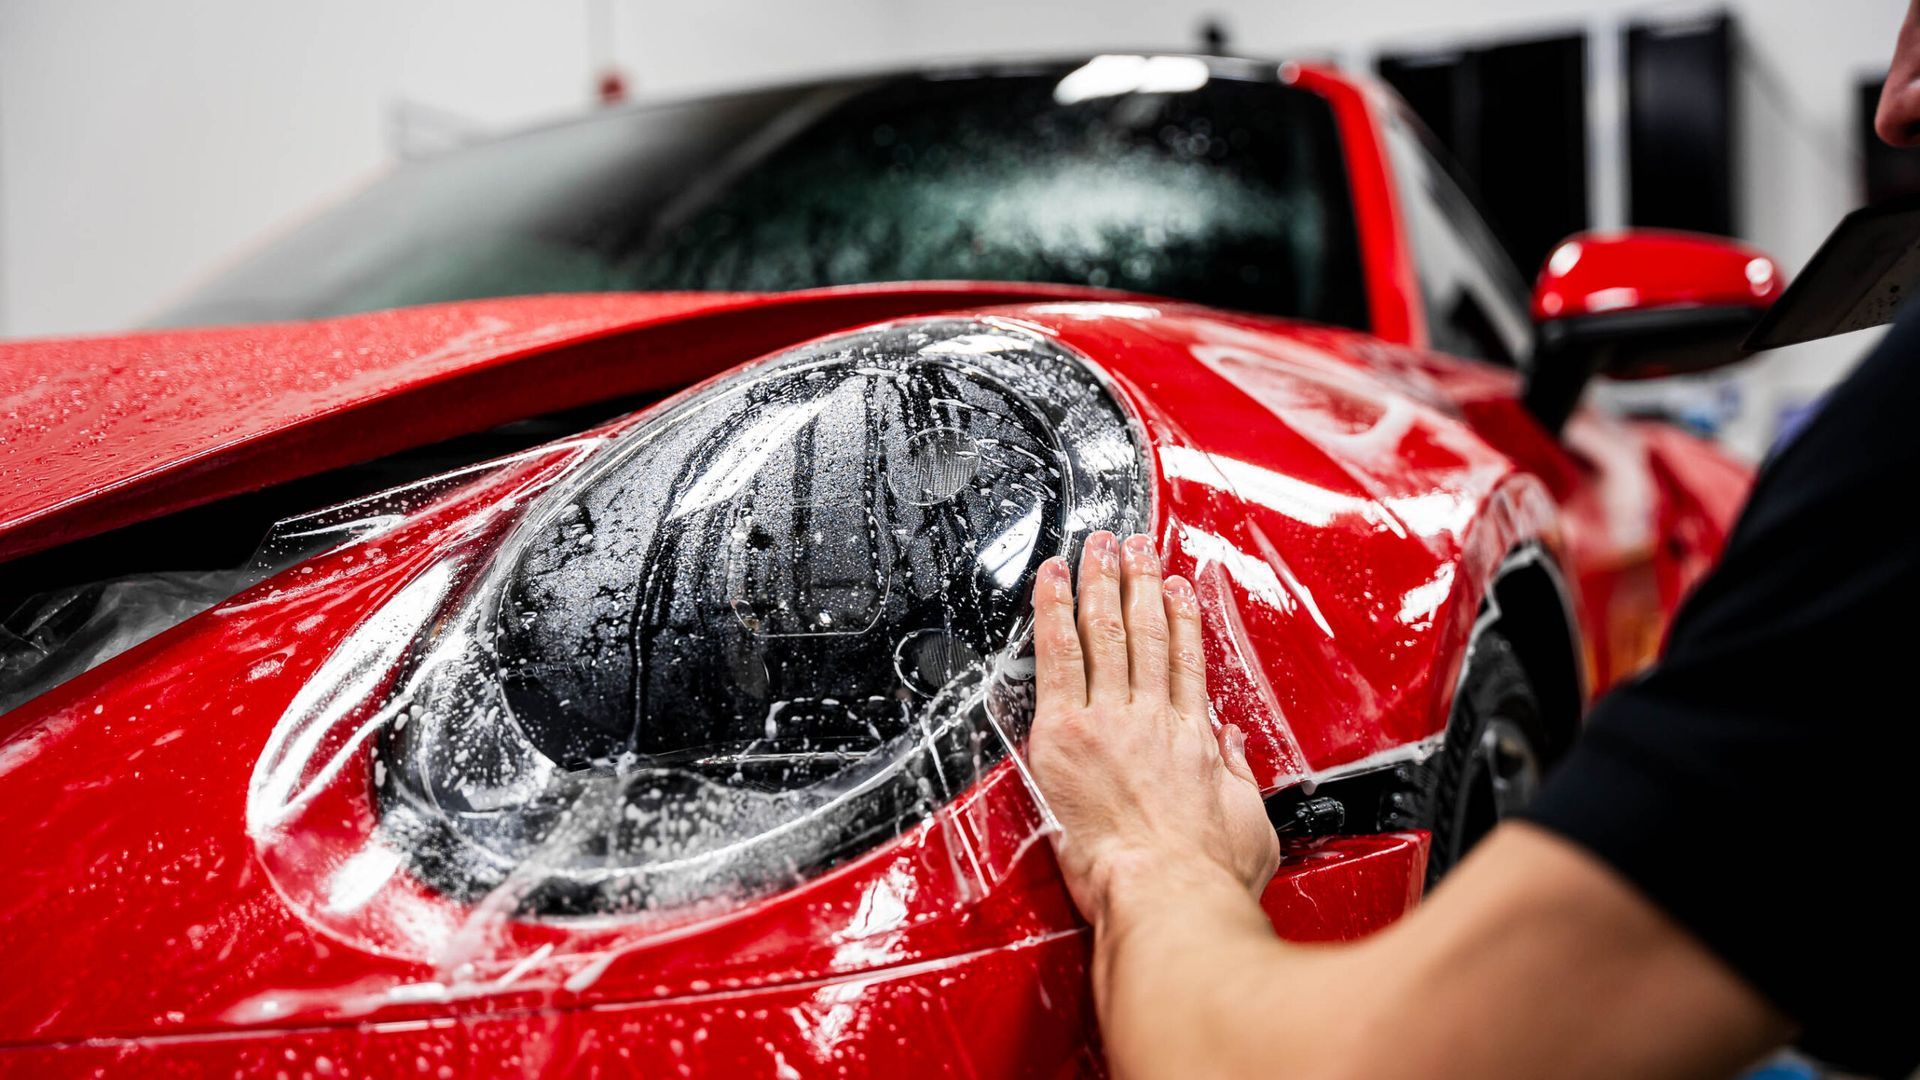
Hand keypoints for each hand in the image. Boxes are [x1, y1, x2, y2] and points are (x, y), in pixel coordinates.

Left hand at [1025, 531, 1279, 923]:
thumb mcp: (1248, 827)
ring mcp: (1109, 719)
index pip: (1186, 664)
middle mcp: (1153, 719)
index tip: (1176, 588)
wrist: (1168, 895)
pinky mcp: (1066, 732)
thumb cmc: (1204, 879)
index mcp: (1194, 742)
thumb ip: (1237, 779)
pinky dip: (1052, 611)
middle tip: (1132, 546)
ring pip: (1104, 633)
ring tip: (1097, 546)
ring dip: (1100, 582)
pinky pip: (1057, 655)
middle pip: (1146, 635)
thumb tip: (1230, 745)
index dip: (1181, 619)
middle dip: (1138, 583)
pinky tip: (1051, 578)